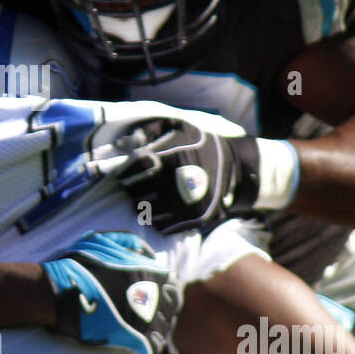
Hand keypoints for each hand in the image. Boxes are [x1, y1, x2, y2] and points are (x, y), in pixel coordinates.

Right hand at [42, 231, 182, 353]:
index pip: (174, 286)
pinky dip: (150, 350)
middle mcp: (152, 295)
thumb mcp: (103, 240)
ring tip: (144, 332)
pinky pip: (152, 349)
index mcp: (149, 272)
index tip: (155, 296)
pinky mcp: (131, 338)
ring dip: (156, 332)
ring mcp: (143, 318)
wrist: (57, 291)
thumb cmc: (78, 264)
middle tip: (150, 315)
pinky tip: (142, 348)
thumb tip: (150, 254)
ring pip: (164, 330)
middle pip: (172, 309)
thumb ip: (131, 243)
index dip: (165, 291)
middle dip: (164, 312)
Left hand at [115, 118, 260, 233]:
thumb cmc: (197, 144)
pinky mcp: (194, 220)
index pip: (128, 175)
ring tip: (152, 198)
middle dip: (134, 191)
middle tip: (138, 188)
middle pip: (135, 196)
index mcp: (167, 160)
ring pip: (147, 214)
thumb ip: (147, 132)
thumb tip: (121, 143)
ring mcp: (185, 205)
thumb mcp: (176, 127)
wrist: (233, 165)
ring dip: (145, 207)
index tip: (122, 176)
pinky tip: (164, 208)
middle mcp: (174, 184)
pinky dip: (159, 219)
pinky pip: (163, 226)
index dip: (122, 176)